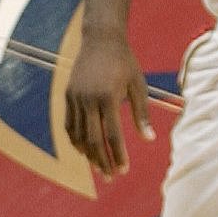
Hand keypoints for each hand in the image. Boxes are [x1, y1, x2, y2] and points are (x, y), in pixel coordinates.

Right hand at [64, 32, 154, 176]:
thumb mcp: (138, 86)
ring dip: (88, 155)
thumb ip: (142, 114)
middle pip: (93, 140)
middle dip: (102, 161)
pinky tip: (85, 151)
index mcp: (108, 97)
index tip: (124, 170)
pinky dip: (76, 141)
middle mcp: (88, 99)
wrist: (100, 39)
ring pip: (78, 135)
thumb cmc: (125, 62)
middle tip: (111, 177)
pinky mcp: (68, 95)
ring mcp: (75, 98)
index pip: (113, 134)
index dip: (118, 155)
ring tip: (100, 168)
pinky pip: (69, 125)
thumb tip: (149, 139)